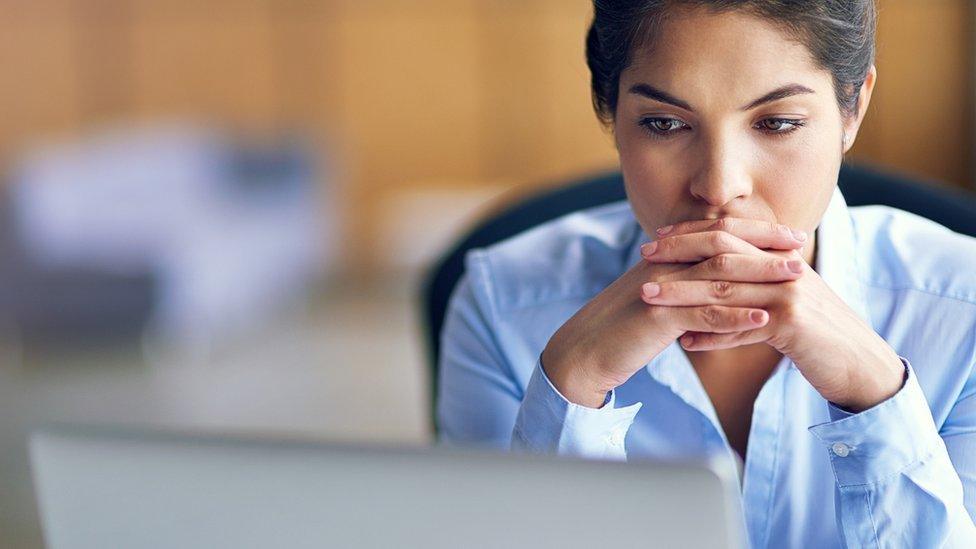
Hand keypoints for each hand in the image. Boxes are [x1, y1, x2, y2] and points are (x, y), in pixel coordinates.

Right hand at [541, 220, 806, 407]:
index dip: (754, 231)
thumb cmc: (621, 329)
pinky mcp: (656, 317)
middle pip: (722, 246)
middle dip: (765, 245)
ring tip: (797, 279)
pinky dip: (735, 317)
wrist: (583, 351)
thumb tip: (717, 282)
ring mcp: (660, 289)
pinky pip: (702, 314)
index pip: (716, 233)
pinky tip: (764, 321)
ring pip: (718, 275)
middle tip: (802, 247)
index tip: (789, 235)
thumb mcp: (656, 299)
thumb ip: (684, 286)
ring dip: (761, 275)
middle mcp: (663, 265)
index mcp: (664, 257)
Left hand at [641, 218, 904, 411]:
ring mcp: (790, 294)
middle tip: (643, 256)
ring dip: (683, 294)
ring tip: (649, 297)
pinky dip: (712, 335)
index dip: (692, 234)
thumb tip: (707, 299)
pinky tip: (685, 343)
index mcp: (781, 258)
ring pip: (725, 290)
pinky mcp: (793, 324)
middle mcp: (785, 269)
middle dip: (679, 253)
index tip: (657, 239)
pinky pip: (742, 328)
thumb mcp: (783, 307)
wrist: (861, 365)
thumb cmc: (817, 337)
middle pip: (723, 253)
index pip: (730, 235)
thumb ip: (751, 293)